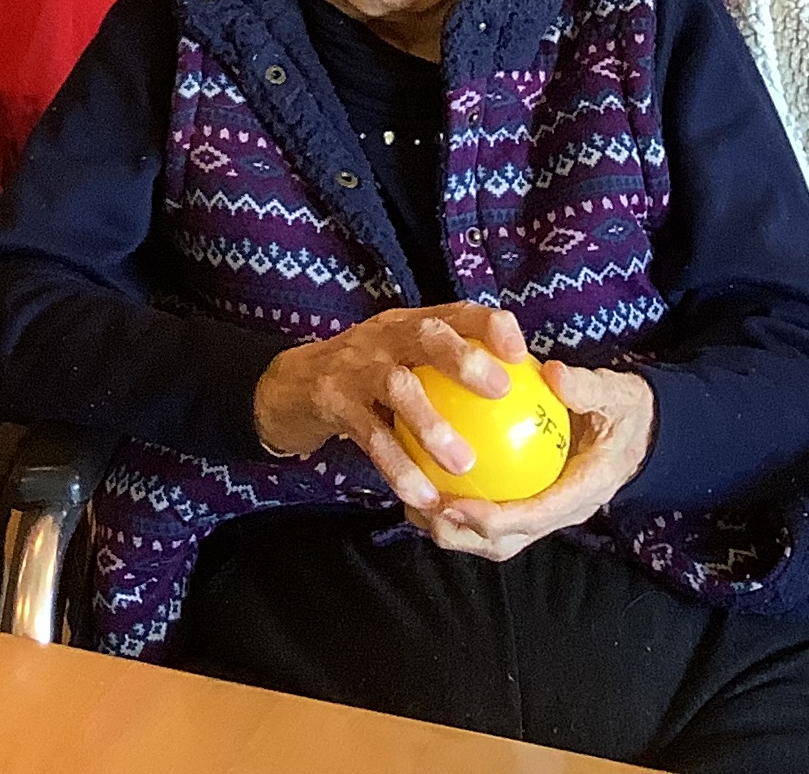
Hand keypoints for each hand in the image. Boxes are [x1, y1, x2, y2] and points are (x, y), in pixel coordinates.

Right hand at [251, 303, 530, 512]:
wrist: (288, 390)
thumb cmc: (365, 382)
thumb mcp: (401, 364)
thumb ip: (444, 377)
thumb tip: (518, 412)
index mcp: (408, 325)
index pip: (454, 312)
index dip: (489, 325)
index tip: (519, 352)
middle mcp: (383, 336)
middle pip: (426, 335)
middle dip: (465, 358)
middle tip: (501, 392)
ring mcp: (354, 366)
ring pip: (398, 386)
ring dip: (432, 425)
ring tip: (464, 463)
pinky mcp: (331, 400)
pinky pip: (370, 436)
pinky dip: (398, 466)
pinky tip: (423, 496)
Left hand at [420, 362, 653, 559]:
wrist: (642, 431)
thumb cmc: (624, 411)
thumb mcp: (615, 393)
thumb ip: (587, 388)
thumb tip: (554, 374)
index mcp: (583, 490)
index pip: (534, 515)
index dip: (490, 517)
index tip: (451, 503)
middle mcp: (563, 511)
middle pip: (507, 541)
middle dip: (461, 534)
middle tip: (420, 510)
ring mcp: (548, 512)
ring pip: (496, 539)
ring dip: (454, 529)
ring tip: (413, 504)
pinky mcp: (534, 504)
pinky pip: (494, 517)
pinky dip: (460, 509)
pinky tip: (427, 480)